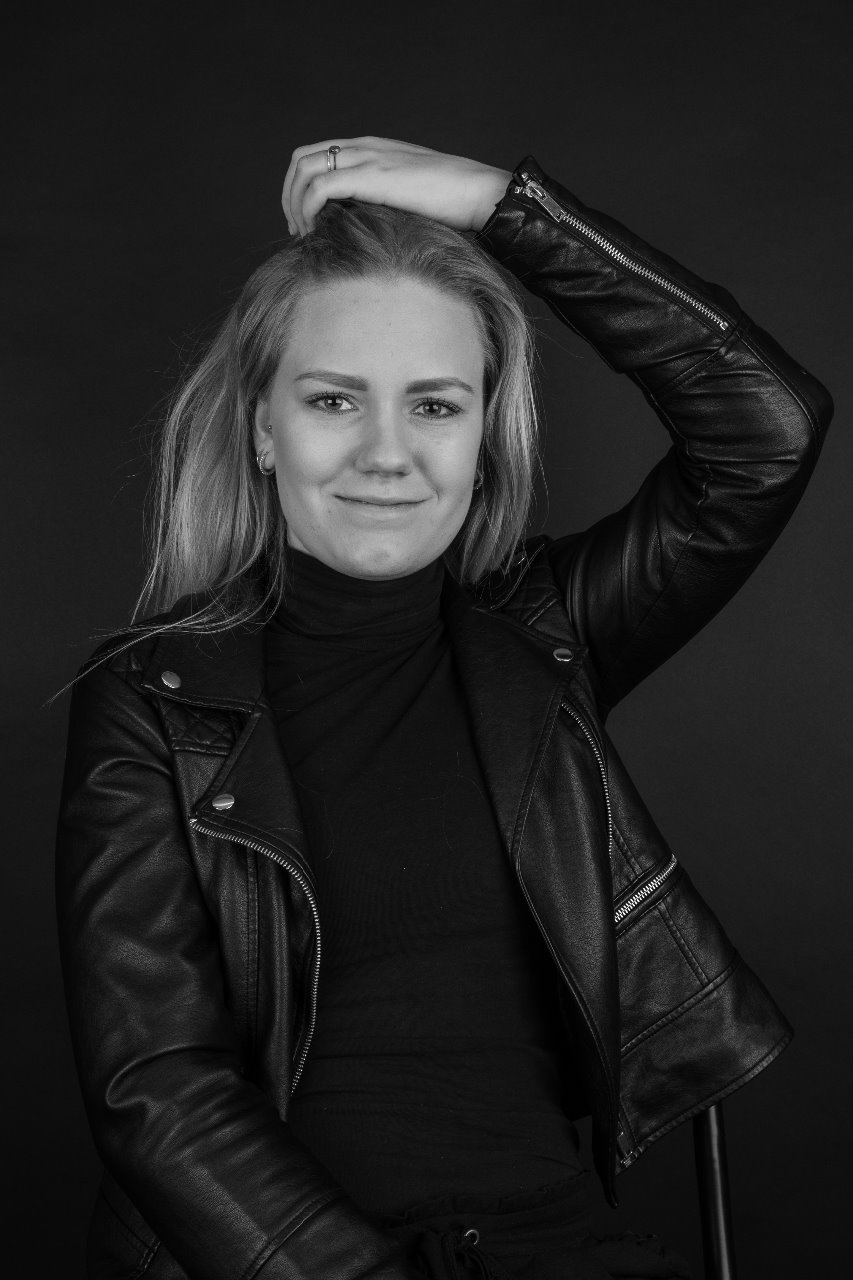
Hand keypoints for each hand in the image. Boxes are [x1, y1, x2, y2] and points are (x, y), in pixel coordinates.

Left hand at [281, 135, 511, 237]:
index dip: (300, 187)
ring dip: (295, 204)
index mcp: (371, 148)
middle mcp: (363, 146)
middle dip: (290, 195)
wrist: (478, 192)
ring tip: (306, 235)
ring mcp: (367, 158)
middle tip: (299, 231)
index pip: (316, 154)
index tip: (305, 222)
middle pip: (301, 159)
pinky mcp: (371, 176)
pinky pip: (320, 188)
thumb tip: (365, 227)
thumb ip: (384, 198)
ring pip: (304, 170)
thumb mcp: (409, 194)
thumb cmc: (453, 201)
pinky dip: (309, 210)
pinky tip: (317, 232)